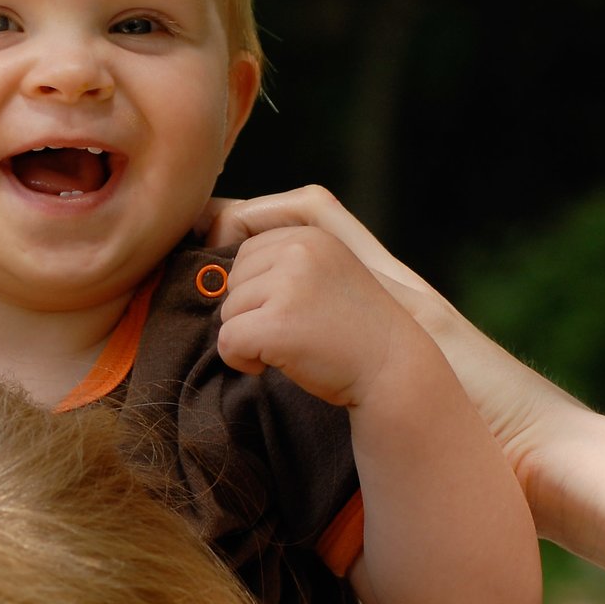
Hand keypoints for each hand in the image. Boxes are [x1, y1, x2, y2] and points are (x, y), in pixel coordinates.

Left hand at [216, 224, 419, 407]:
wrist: (391, 369)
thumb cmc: (353, 330)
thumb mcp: (325, 274)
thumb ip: (284, 261)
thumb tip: (213, 259)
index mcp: (311, 234)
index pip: (246, 250)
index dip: (256, 289)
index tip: (284, 311)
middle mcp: (300, 250)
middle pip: (233, 279)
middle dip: (250, 311)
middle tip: (290, 331)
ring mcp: (289, 284)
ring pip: (228, 311)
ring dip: (248, 337)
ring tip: (289, 346)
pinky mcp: (277, 322)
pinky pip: (227, 340)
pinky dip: (240, 360)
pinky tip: (271, 365)